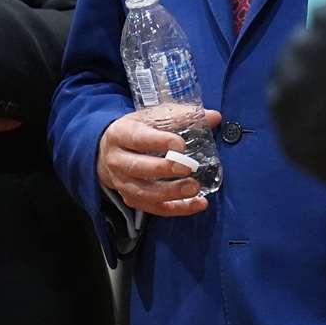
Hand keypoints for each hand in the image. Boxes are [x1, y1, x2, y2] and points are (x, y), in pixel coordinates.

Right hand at [97, 109, 220, 216]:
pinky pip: (154, 208)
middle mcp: (117, 160)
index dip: (158, 142)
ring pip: (145, 192)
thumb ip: (182, 116)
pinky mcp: (132, 199)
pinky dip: (177, 208)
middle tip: (189, 168)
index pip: (138, 138)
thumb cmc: (138, 131)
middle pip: (138, 167)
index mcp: (121, 134)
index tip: (180, 144)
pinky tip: (196, 204)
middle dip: (165, 169)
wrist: (110, 152)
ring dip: (171, 193)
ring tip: (194, 188)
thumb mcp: (153, 117)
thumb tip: (215, 117)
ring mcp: (122, 183)